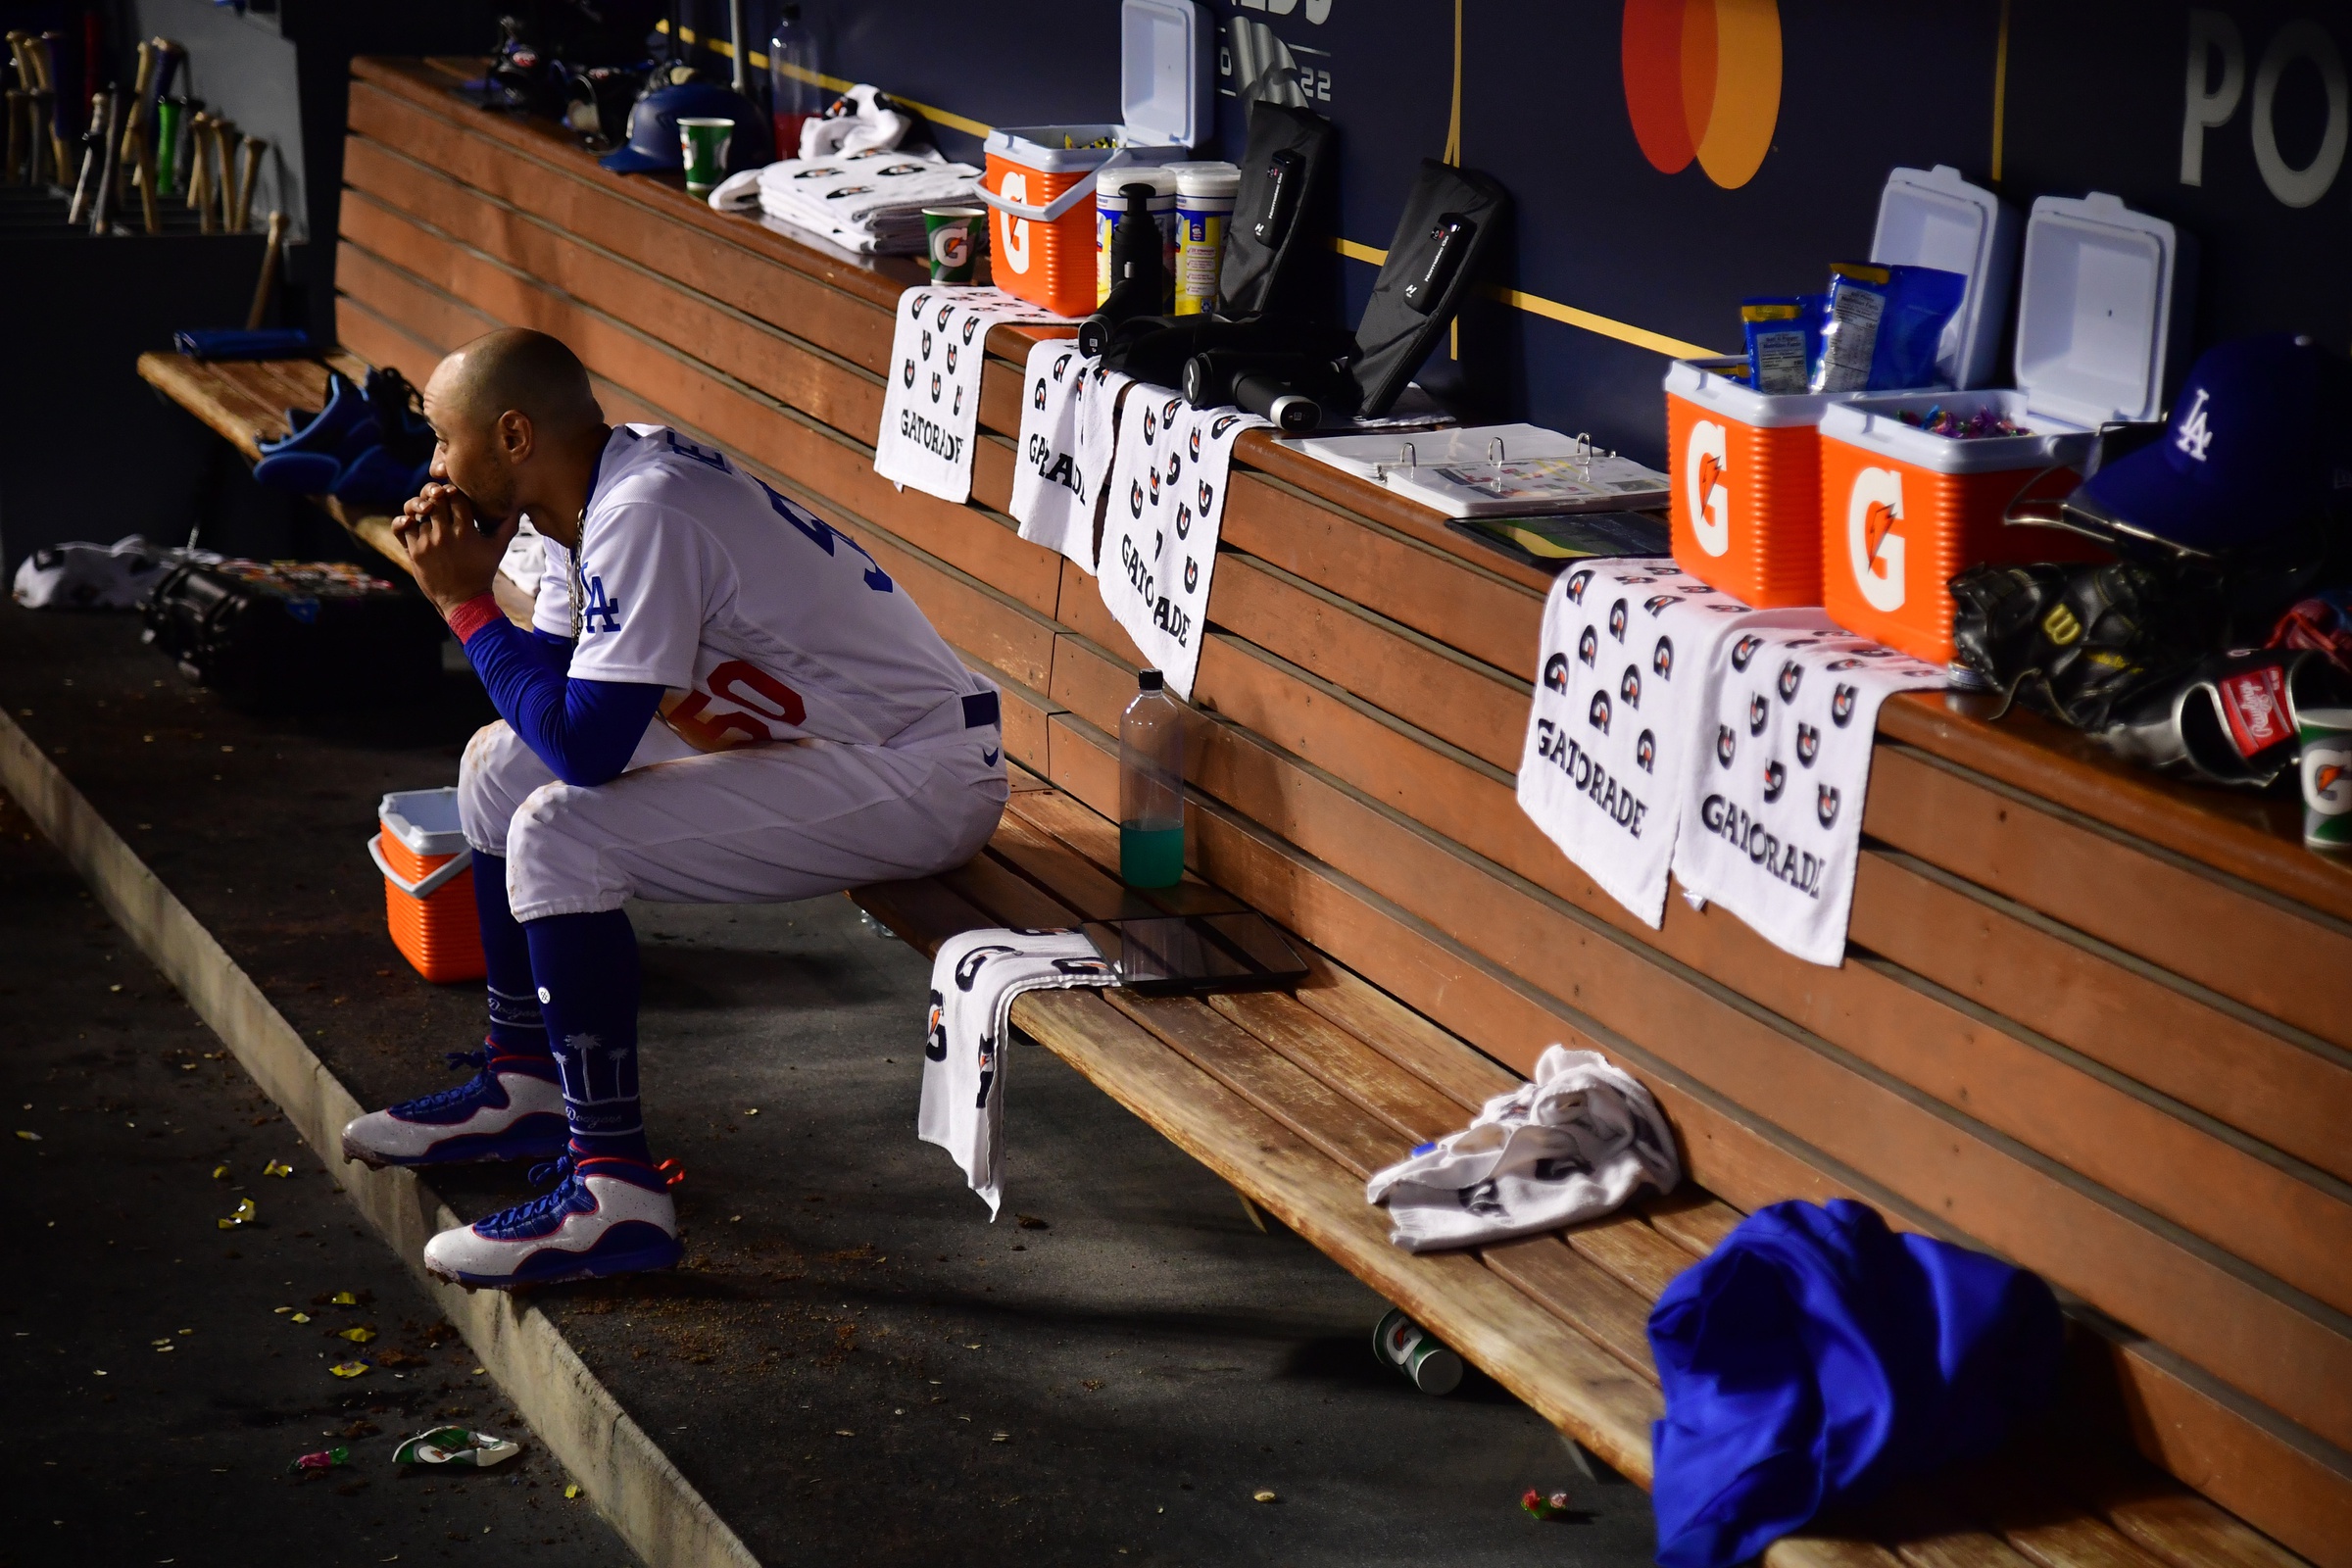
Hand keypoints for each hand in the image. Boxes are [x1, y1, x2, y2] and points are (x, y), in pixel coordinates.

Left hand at [392, 482, 516, 616]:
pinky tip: (411, 521)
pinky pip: (402, 527)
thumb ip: (508, 527)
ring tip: (427, 512)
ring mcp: (428, 543)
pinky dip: (404, 521)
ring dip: (421, 509)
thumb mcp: (498, 549)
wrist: (463, 600)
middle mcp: (445, 535)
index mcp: (466, 531)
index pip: (456, 496)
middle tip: (438, 497)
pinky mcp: (415, 552)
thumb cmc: (482, 573)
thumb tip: (518, 508)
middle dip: (436, 495)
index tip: (454, 493)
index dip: (454, 490)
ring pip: (418, 512)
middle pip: (435, 499)